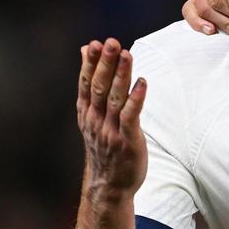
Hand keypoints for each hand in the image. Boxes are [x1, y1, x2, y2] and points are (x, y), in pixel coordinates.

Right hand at [76, 39, 147, 198]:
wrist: (109, 185)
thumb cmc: (105, 146)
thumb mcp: (93, 116)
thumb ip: (91, 85)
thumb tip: (86, 52)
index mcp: (87, 113)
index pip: (86, 83)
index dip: (90, 64)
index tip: (94, 44)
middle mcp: (95, 119)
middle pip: (99, 87)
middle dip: (105, 64)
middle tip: (111, 43)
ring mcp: (110, 130)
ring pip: (115, 99)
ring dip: (121, 76)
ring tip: (126, 55)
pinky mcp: (127, 140)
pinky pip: (131, 117)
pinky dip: (136, 99)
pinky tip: (142, 83)